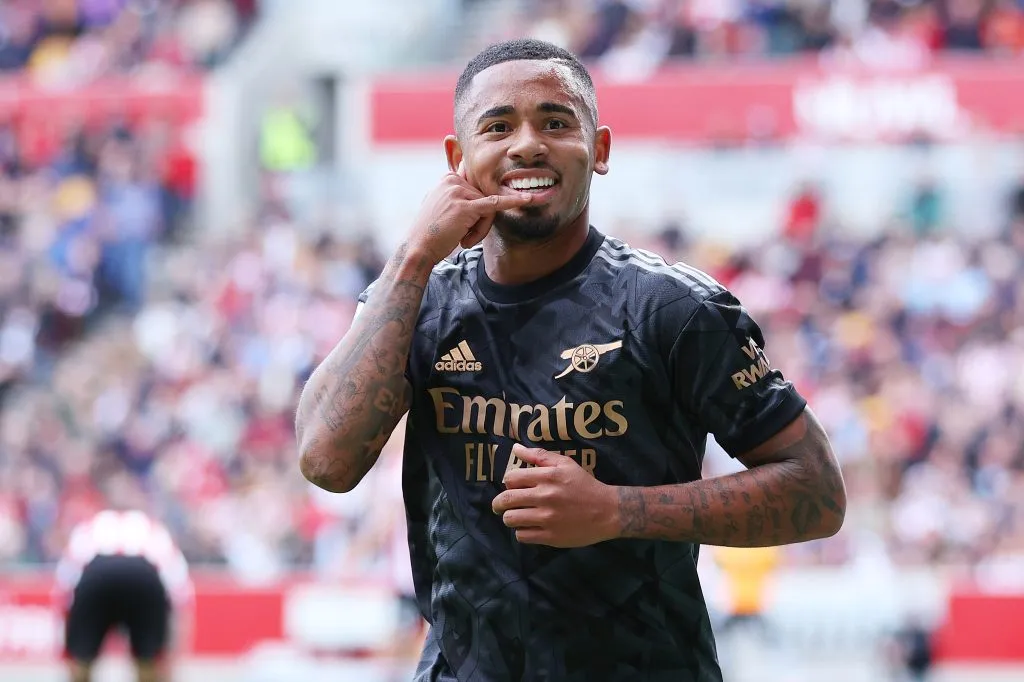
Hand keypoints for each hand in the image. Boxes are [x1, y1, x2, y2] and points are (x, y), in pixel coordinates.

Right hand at [408, 164, 533, 263]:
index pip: (476, 190)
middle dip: (479, 222)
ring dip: (479, 230)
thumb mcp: (441, 205)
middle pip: (484, 199)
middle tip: (461, 236)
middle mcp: (452, 181)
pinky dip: (513, 202)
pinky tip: (529, 199)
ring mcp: (459, 192)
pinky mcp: (465, 207)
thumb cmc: (431, 232)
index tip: (464, 214)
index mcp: (448, 178)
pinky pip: (495, 204)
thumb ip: (456, 195)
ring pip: (488, 209)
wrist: (419, 248)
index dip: (476, 210)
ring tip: (462, 239)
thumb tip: (471, 188)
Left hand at [491, 444, 617, 547]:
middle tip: (500, 506)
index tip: (512, 487)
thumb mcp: (565, 464)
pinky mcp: (550, 537)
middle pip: (506, 500)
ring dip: (509, 518)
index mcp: (547, 476)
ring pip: (511, 519)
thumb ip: (538, 456)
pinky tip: (529, 527)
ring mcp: (547, 518)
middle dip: (498, 503)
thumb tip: (515, 448)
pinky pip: (523, 536)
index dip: (508, 483)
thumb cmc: (584, 485)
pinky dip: (522, 532)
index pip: (511, 478)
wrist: (607, 511)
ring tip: (516, 516)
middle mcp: (545, 497)